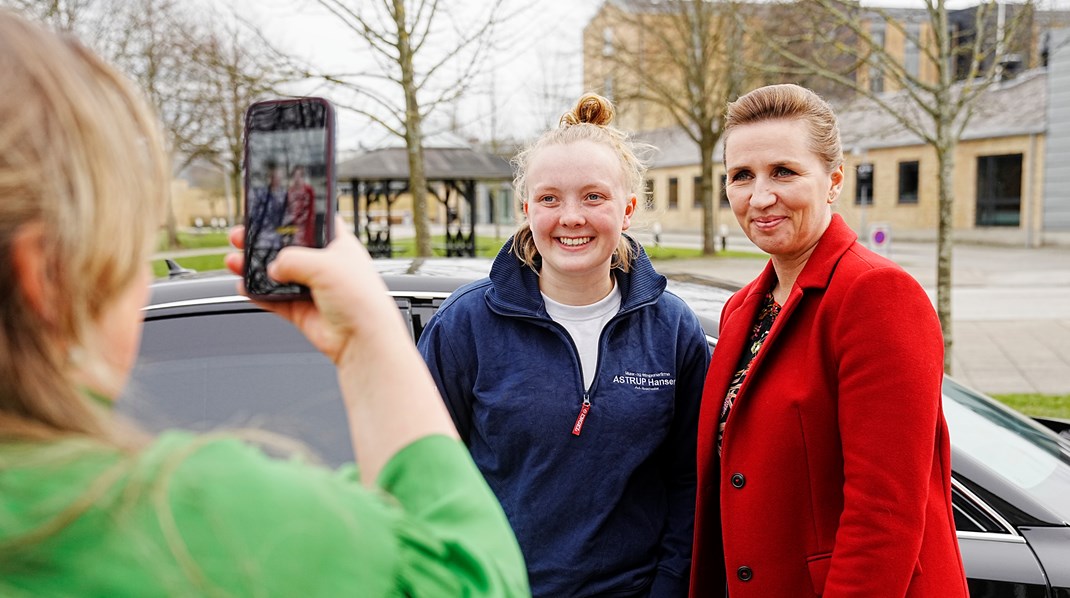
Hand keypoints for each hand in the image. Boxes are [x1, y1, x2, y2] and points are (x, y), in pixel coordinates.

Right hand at [226, 218, 407, 365]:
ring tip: (234, 261)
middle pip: (286, 248)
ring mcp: (311, 288)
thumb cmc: (360, 298)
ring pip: (275, 273)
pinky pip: (272, 299)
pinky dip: (256, 293)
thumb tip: (273, 268)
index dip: (290, 216)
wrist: (362, 339)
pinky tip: (243, 286)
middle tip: (241, 237)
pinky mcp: (300, 310)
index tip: (267, 211)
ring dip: (253, 267)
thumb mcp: (324, 264)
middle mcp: (323, 265)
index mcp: (336, 245)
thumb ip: (292, 259)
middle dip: (261, 242)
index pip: (310, 223)